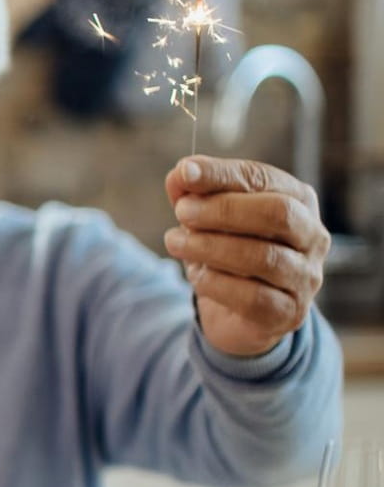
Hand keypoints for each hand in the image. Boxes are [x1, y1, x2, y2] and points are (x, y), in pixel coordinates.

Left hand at [164, 156, 327, 356]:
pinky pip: (252, 297)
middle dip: (223, 210)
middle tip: (181, 212)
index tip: (184, 173)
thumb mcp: (206, 220)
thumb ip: (194, 195)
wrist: (236, 314)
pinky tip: (196, 276)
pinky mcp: (289, 312)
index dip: (222, 174)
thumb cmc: (226, 253)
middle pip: (278, 213)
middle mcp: (312, 236)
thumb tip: (180, 174)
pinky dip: (216, 283)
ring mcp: (306, 276)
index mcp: (298, 200)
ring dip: (210, 246)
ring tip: (175, 242)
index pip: (264, 179)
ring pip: (263, 256)